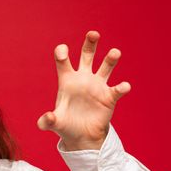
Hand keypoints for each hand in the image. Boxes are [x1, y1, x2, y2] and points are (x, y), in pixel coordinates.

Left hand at [37, 30, 130, 150]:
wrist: (81, 136)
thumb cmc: (66, 125)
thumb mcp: (54, 124)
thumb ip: (47, 121)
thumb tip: (47, 118)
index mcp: (67, 81)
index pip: (63, 62)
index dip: (62, 53)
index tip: (62, 51)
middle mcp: (83, 79)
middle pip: (87, 55)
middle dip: (90, 43)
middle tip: (93, 34)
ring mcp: (97, 86)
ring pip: (105, 67)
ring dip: (110, 59)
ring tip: (115, 52)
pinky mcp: (109, 97)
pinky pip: (117, 90)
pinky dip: (121, 88)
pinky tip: (124, 87)